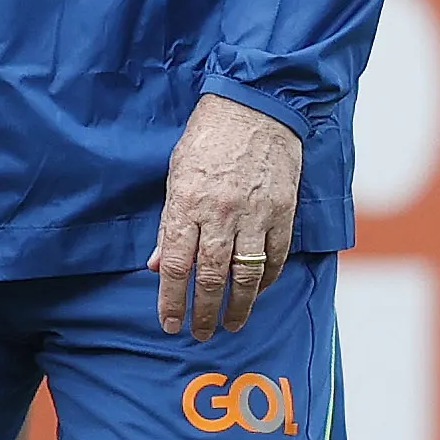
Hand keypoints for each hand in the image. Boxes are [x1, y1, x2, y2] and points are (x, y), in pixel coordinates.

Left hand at [153, 96, 305, 337]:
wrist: (257, 106)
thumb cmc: (210, 137)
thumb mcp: (176, 174)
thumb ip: (169, 223)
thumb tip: (156, 265)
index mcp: (188, 202)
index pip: (176, 264)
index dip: (171, 299)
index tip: (169, 323)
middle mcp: (220, 213)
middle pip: (210, 277)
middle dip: (203, 311)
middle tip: (200, 333)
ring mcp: (255, 213)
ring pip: (246, 274)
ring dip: (238, 305)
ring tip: (231, 324)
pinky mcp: (283, 210)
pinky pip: (275, 255)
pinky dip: (267, 278)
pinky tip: (259, 291)